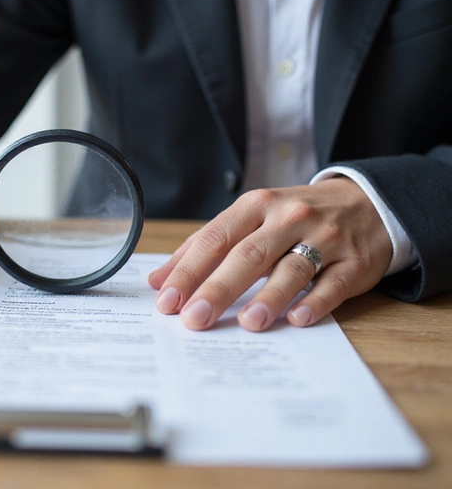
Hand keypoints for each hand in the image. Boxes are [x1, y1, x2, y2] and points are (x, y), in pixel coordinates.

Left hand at [148, 178, 392, 331]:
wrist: (366, 202)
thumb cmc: (294, 217)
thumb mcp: (251, 218)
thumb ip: (206, 246)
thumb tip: (159, 279)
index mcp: (256, 206)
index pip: (215, 238)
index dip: (189, 270)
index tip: (167, 299)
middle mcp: (288, 218)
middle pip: (247, 255)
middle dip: (217, 288)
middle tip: (194, 318)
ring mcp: (324, 239)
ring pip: (291, 269)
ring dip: (267, 296)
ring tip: (247, 322)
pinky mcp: (354, 262)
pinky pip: (333, 283)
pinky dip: (315, 301)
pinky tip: (297, 318)